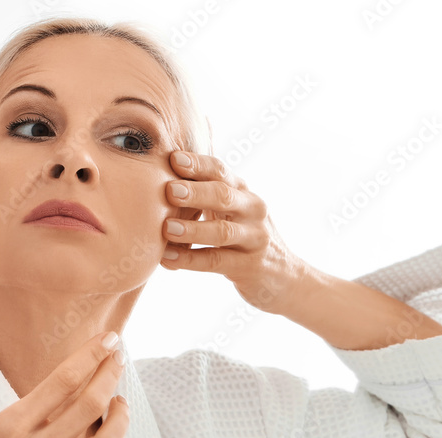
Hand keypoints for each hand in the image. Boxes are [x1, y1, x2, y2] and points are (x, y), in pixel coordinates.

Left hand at [159, 150, 313, 314]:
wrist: (283, 276)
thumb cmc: (244, 238)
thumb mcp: (233, 211)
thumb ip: (206, 195)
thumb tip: (158, 175)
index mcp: (244, 192)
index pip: (221, 171)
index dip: (198, 164)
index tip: (173, 158)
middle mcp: (252, 211)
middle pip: (224, 196)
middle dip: (196, 192)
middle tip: (169, 190)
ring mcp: (254, 239)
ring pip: (222, 232)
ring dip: (193, 229)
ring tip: (167, 229)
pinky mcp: (250, 267)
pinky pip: (216, 261)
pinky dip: (190, 260)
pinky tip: (167, 259)